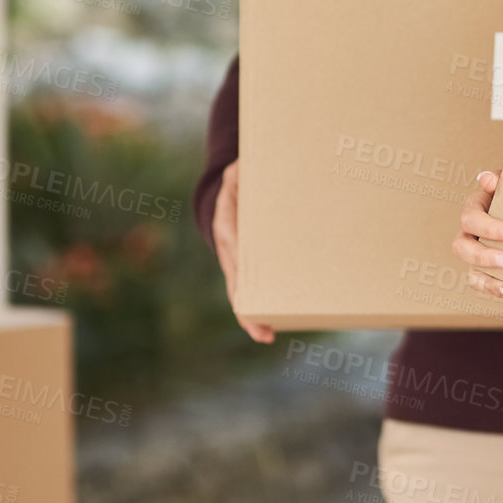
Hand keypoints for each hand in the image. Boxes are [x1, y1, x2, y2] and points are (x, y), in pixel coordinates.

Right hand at [212, 158, 274, 343]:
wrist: (227, 196)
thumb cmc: (240, 183)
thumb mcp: (239, 173)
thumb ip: (241, 172)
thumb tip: (243, 167)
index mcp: (227, 228)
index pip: (234, 255)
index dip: (241, 275)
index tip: (248, 295)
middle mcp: (229, 250)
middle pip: (236, 286)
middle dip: (247, 311)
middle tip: (263, 332)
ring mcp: (237, 262)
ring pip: (242, 294)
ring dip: (253, 315)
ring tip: (267, 335)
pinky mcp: (249, 267)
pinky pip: (254, 288)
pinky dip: (260, 305)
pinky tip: (275, 322)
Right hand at [454, 170, 502, 300]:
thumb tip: (486, 179)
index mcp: (476, 208)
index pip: (470, 218)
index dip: (488, 228)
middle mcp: (470, 232)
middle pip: (461, 247)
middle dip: (483, 256)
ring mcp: (476, 253)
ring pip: (470, 271)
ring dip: (489, 281)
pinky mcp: (485, 270)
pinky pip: (484, 284)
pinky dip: (499, 290)